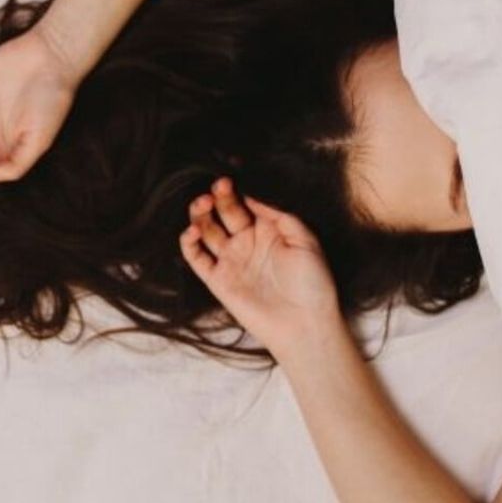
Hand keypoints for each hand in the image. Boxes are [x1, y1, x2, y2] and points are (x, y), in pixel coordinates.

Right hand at [179, 176, 341, 356]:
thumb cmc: (312, 283)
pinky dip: (189, 242)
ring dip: (200, 213)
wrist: (304, 324)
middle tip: (218, 186)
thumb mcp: (305, 240)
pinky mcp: (218, 280)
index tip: (232, 178)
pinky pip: (196, 257)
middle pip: (224, 211)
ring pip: (206, 229)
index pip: (247, 202)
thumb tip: (253, 195)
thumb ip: (279, 214)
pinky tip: (193, 230)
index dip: (238, 189)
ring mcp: (231, 260)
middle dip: (219, 196)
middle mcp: (247, 242)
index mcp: (269, 229)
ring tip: (202, 203)